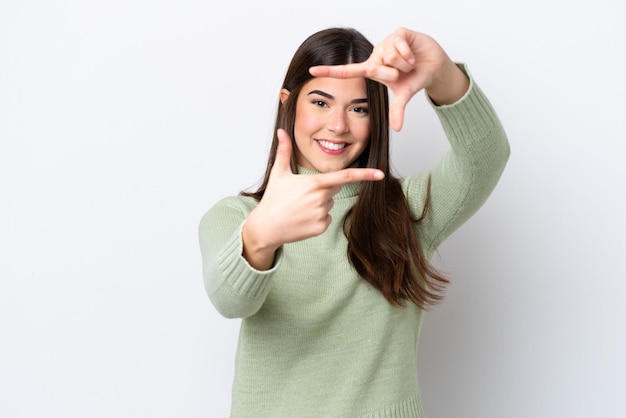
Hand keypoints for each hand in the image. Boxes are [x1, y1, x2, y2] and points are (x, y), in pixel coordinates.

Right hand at [242, 129, 383, 269]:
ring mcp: (321, 214)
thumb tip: (281, 131)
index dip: (365, 175)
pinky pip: (327, 218)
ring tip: (300, 207)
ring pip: (330, 204)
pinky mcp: (321, 227)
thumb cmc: (273, 199)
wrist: (267, 227)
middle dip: (324, 188)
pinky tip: (303, 218)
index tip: (380, 174)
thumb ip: (284, 151)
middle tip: (303, 194)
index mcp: (314, 183)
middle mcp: (321, 199)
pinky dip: (318, 217)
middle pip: (334, 188)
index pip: (344, 176)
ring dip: (320, 204)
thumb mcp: (279, 173)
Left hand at [309, 27, 468, 130]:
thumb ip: (397, 110)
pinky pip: (397, 45)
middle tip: (402, 73)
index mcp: (373, 69)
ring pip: (388, 56)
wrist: (434, 66)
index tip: (311, 71)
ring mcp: (386, 43)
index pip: (347, 72)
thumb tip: (397, 129)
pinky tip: (412, 54)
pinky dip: (407, 53)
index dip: (329, 71)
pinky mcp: (398, 33)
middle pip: (375, 68)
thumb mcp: (404, 95)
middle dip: (393, 75)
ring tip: (409, 63)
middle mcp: (376, 55)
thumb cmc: (414, 78)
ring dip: (402, 64)